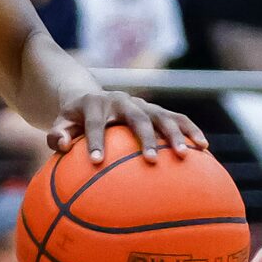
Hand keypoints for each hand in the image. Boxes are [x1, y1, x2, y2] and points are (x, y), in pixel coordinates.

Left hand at [48, 87, 205, 162]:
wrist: (91, 99)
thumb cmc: (73, 120)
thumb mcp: (60, 123)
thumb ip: (58, 134)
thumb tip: (62, 144)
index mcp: (95, 104)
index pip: (95, 123)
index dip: (96, 141)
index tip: (97, 162)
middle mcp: (123, 101)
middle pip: (136, 118)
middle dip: (144, 138)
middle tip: (149, 161)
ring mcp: (142, 104)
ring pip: (162, 116)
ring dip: (174, 135)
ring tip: (184, 155)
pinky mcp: (156, 110)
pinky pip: (177, 118)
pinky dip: (190, 130)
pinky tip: (204, 148)